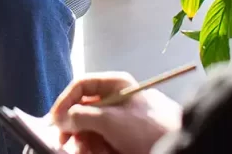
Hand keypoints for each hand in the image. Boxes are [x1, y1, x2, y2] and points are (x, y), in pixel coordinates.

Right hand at [50, 73, 182, 153]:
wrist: (176, 147)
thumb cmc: (147, 129)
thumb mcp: (110, 120)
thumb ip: (81, 116)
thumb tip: (61, 119)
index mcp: (115, 85)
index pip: (81, 85)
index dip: (65, 101)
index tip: (54, 121)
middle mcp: (116, 99)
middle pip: (83, 109)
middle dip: (75, 128)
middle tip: (66, 143)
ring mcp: (120, 120)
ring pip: (90, 129)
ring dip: (85, 143)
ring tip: (90, 152)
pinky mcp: (124, 138)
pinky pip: (101, 141)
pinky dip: (96, 149)